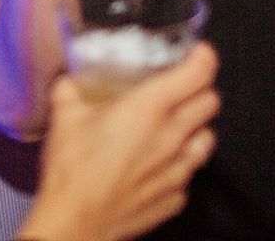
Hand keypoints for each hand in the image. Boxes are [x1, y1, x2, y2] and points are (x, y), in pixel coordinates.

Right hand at [22, 44, 220, 240]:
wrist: (75, 222)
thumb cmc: (73, 171)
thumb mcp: (64, 117)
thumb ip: (71, 91)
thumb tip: (70, 82)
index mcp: (148, 108)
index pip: (197, 73)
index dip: (203, 57)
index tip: (198, 52)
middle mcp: (171, 137)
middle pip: (210, 103)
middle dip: (200, 88)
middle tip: (183, 85)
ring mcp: (178, 170)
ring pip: (208, 139)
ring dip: (197, 126)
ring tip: (176, 124)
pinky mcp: (175, 197)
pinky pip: (189, 173)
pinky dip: (180, 163)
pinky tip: (159, 163)